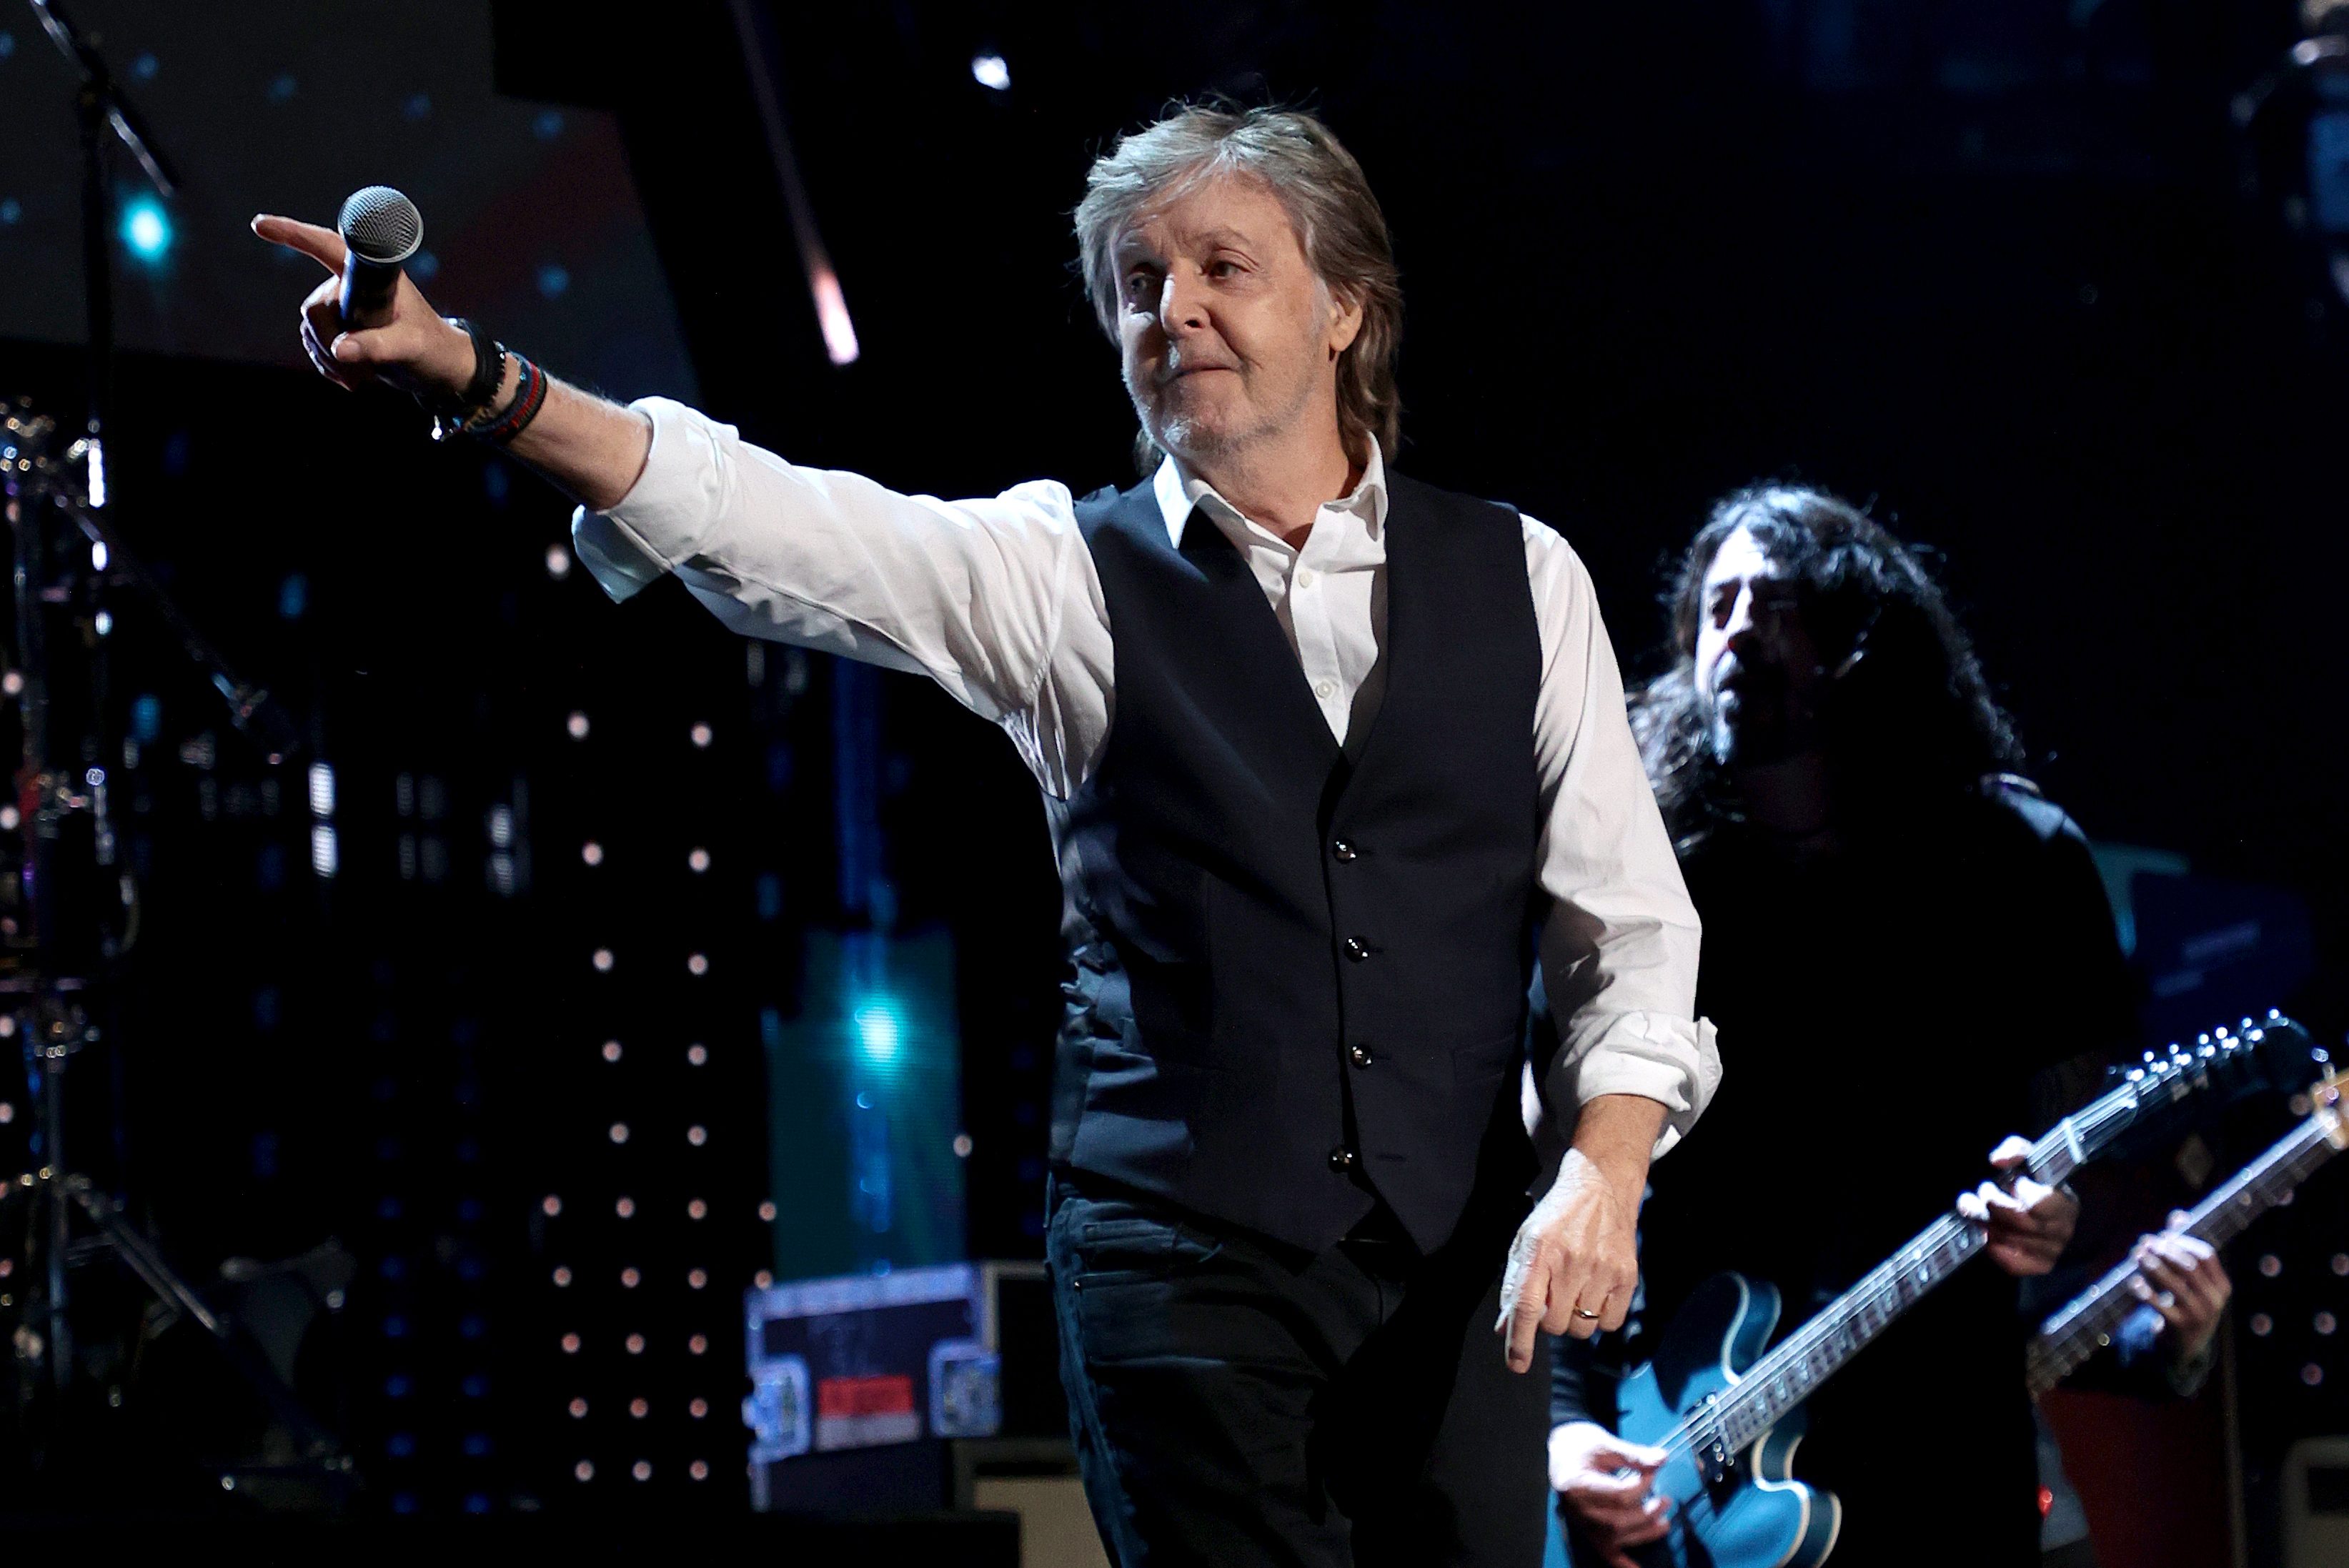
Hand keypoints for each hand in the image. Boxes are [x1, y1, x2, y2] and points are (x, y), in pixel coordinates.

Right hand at [250, 213, 475, 400]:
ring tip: (362, 376)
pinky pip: (315, 344)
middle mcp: (351, 284)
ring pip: (311, 329)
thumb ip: (378, 346)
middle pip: (315, 307)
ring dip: (329, 358)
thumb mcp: (410, 347)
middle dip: (328, 341)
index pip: (326, 246)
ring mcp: (343, 305)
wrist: (439, 368)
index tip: (259, 224)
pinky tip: (352, 378)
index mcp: (371, 274)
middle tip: (358, 370)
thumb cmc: (432, 349)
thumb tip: (339, 350)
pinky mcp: (339, 326)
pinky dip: (328, 364)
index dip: (292, 233)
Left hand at [1498, 1096, 1657, 1370]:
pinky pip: (1610, 1324)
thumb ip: (1512, 1284)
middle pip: (1554, 1324)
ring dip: (1574, 1319)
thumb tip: (1504, 1328)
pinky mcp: (1627, 1276)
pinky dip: (1600, 1318)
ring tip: (1575, 1289)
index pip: (1525, 1305)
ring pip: (1581, 1329)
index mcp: (1539, 1250)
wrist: (1600, 1186)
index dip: (1520, 1340)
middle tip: (1553, 1294)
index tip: (1517, 1365)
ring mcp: (1602, 1269)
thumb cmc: (1557, 1217)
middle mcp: (1570, 1261)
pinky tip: (1595, 1292)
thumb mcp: (1525, 1241)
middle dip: (1548, 1318)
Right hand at [1549, 1422, 1669, 1567]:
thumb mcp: (1605, 1444)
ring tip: (1664, 1522)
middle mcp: (1579, 1510)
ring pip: (1617, 1538)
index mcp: (1578, 1485)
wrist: (1560, 1454)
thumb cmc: (1580, 1446)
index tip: (1653, 1473)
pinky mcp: (1589, 1531)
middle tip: (1665, 1499)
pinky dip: (1623, 1563)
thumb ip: (1633, 1455)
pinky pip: (1606, 1553)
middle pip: (1619, 1521)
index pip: (1617, 1495)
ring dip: (1645, 1534)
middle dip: (1648, 1512)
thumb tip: (1661, 1459)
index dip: (1642, 1487)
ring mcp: (1583, 1524)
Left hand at [1956, 1134, 2077, 1276]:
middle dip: (1993, 1202)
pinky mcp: (2039, 1267)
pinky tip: (1986, 1231)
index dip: (2020, 1190)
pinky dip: (1993, 1247)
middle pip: (2018, 1221)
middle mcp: (2062, 1231)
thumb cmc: (2042, 1183)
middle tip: (1985, 1190)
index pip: (2039, 1203)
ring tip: (1977, 1207)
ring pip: (2010, 1240)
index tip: (2013, 1181)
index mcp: (2065, 1203)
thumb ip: (2016, 1150)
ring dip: (1985, 1222)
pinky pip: (2011, 1263)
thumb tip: (1997, 1160)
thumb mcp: (2034, 1158)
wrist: (2059, 1213)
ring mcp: (2051, 1252)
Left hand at [2131, 1210, 2230, 1364]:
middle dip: (2164, 1250)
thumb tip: (2178, 1214)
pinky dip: (2146, 1292)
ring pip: (2174, 1285)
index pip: (2206, 1255)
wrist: (2186, 1345)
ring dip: (2152, 1266)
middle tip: (2144, 1241)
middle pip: (2188, 1267)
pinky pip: (2161, 1306)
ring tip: (2136, 1255)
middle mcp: (2214, 1300)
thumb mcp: (2192, 1280)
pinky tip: (2134, 1281)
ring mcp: (2198, 1315)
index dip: (2184, 1241)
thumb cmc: (2187, 1301)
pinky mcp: (2180, 1327)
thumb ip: (2184, 1247)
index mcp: (2222, 1286)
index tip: (2163, 1235)